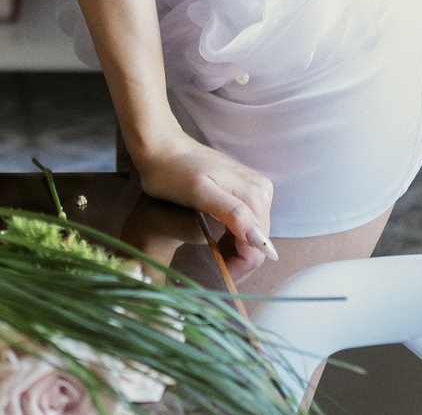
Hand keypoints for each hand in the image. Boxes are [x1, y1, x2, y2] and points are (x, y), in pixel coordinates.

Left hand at [131, 132, 275, 281]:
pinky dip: (234, 238)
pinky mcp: (242, 189)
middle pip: (258, 241)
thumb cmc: (172, 171)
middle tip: (216, 269)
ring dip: (237, 251)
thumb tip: (258, 238)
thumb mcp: (199, 193)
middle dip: (240, 260)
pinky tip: (218, 243)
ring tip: (216, 259)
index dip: (241, 267)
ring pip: (253, 234)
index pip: (258, 246)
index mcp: (254, 194)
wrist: (160, 145)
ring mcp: (253, 188)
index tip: (221, 275)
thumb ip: (232, 213)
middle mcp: (261, 190)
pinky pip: (246, 222)